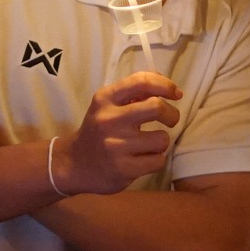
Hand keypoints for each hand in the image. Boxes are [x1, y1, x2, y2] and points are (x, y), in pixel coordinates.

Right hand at [52, 73, 184, 194]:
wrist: (73, 164)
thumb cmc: (99, 130)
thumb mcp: (108, 105)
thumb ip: (134, 93)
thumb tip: (166, 85)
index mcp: (105, 99)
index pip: (141, 81)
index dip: (166, 85)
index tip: (176, 93)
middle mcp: (109, 119)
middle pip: (156, 107)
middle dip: (172, 114)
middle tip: (170, 120)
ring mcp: (115, 145)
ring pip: (161, 139)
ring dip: (161, 142)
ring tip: (148, 144)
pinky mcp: (123, 168)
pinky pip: (158, 160)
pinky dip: (156, 160)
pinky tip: (142, 159)